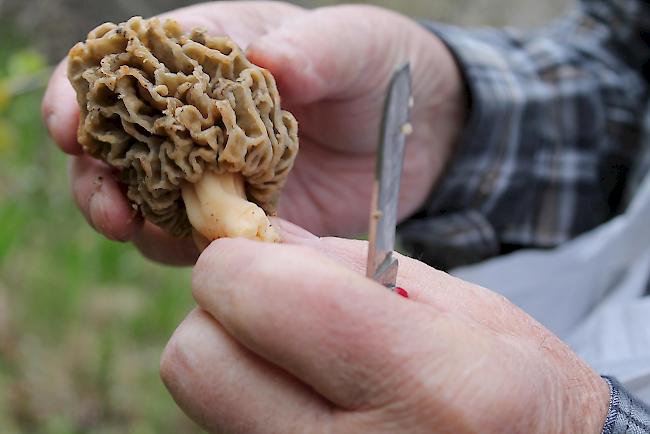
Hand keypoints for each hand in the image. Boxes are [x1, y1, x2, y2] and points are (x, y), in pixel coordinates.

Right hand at [42, 1, 466, 264]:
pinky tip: (194, 250)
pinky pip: (198, 237)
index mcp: (209, 56)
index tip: (73, 122)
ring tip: (132, 227)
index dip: (91, 93)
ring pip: (148, 196)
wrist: (413, 130)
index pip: (130, 68)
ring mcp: (215, 172)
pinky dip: (186, 246)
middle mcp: (198, 117)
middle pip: (120, 142)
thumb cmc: (377, 70)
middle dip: (95, 169)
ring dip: (130, 215)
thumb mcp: (355, 45)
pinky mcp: (241, 217)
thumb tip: (268, 59)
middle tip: (100, 194)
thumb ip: (315, 48)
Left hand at [160, 220, 609, 433]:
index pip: (266, 298)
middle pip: (196, 362)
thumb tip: (250, 235)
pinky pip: (226, 425)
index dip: (235, 259)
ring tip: (300, 353)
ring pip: (198, 397)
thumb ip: (340, 263)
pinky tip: (302, 393)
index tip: (253, 249)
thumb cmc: (510, 380)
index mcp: (422, 381)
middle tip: (274, 303)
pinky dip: (244, 395)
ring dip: (230, 355)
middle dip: (221, 312)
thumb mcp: (455, 301)